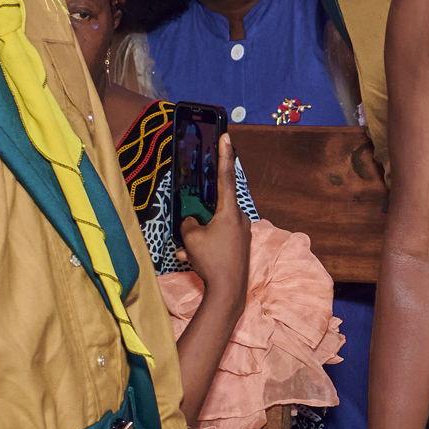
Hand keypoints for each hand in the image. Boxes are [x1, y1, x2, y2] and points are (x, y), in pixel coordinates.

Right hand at [178, 134, 251, 297]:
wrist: (228, 292)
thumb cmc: (211, 260)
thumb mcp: (191, 238)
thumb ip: (189, 223)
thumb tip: (192, 222)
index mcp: (230, 211)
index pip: (225, 177)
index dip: (224, 156)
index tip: (227, 137)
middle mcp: (240, 219)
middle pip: (214, 208)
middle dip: (198, 218)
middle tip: (190, 232)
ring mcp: (242, 233)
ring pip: (213, 227)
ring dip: (197, 238)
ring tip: (186, 253)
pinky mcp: (240, 246)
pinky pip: (217, 240)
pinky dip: (203, 248)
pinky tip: (191, 260)